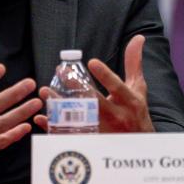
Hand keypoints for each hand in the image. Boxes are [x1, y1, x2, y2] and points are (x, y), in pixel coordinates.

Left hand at [37, 35, 154, 132]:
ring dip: (61, 106)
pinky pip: (70, 135)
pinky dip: (55, 127)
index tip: (91, 62)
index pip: (117, 87)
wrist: (140, 146)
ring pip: (79, 119)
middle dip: (76, 87)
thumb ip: (133, 63)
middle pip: (94, 102)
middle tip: (60, 72)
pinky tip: (43, 117)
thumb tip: (138, 38)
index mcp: (129, 101)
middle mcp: (116, 116)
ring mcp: (103, 131)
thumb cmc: (136, 111)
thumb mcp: (138, 87)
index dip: (105, 75)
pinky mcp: (92, 142)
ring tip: (46, 92)